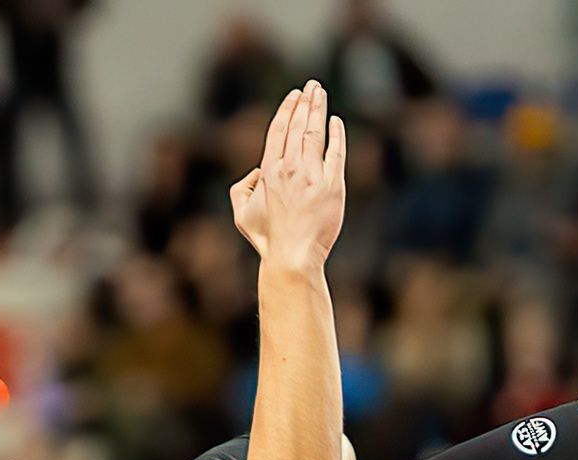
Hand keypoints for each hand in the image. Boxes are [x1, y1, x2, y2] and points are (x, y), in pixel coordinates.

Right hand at [229, 81, 345, 267]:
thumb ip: (242, 189)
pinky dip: (336, 135)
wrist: (293, 255)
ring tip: (321, 93)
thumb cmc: (267, 238)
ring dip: (319, 110)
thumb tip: (254, 173)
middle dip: (305, 102)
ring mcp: (312, 176)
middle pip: (298, 126)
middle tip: (311, 86)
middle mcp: (290, 169)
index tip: (294, 96)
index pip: (278, 131)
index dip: (287, 110)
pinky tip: (336, 122)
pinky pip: (335, 153)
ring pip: (315, 134)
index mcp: (269, 171)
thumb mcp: (241, 214)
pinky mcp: (332, 186)